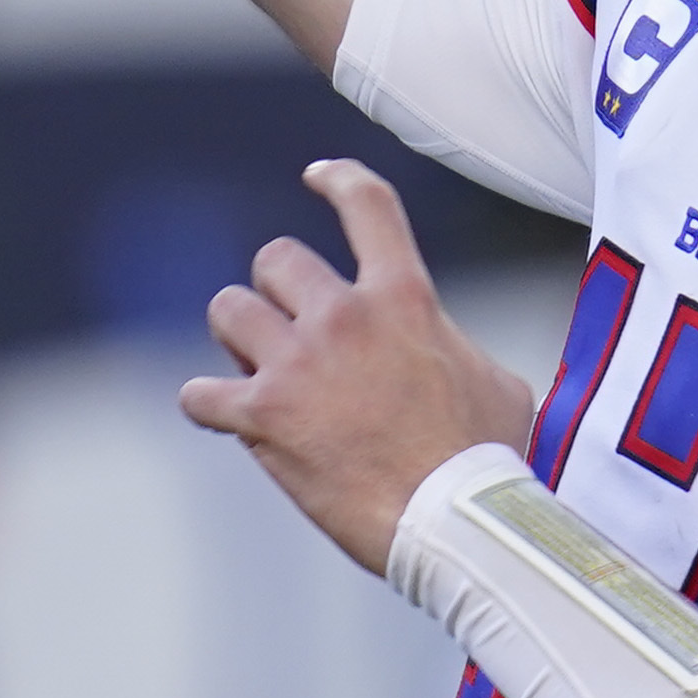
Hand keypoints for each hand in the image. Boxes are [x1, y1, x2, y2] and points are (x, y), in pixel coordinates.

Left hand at [180, 161, 537, 569]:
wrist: (455, 520)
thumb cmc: (487, 461)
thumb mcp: (497, 382)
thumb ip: (454, 349)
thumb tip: (446, 356)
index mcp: (404, 297)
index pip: (367, 206)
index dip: (338, 180)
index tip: (318, 177)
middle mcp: (345, 317)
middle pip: (277, 259)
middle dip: (277, 291)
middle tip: (290, 332)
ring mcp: (299, 363)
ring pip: (228, 310)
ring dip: (239, 338)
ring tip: (256, 370)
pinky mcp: (263, 415)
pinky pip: (200, 394)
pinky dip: (208, 406)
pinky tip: (226, 419)